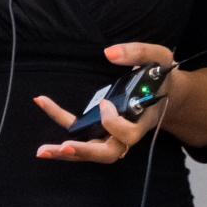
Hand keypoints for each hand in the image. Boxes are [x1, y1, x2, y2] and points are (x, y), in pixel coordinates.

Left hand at [35, 42, 174, 162]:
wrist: (165, 91)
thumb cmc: (161, 77)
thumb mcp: (159, 58)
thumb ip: (139, 53)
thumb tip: (109, 53)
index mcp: (143, 121)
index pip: (129, 135)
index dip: (114, 123)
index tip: (105, 103)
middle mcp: (127, 133)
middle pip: (107, 154)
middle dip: (84, 152)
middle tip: (64, 147)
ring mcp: (112, 134)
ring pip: (90, 151)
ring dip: (66, 152)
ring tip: (42, 150)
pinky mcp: (100, 128)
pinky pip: (79, 130)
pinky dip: (59, 119)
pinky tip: (41, 100)